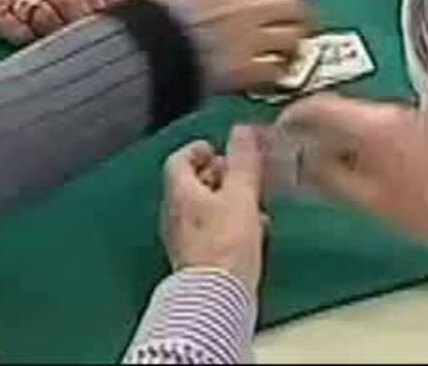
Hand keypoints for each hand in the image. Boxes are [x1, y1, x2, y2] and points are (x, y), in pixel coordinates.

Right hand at [146, 0, 314, 91]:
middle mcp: (245, 10)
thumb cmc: (148, 25)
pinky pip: (276, 71)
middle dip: (301, 20)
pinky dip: (279, 74)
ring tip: (294, 55)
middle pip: (291, 10)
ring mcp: (250, 40)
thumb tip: (194, 4)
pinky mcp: (247, 71)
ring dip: (295, 47)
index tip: (287, 4)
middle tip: (303, 29)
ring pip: (292, 39)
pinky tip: (275, 79)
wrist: (145, 51)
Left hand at [160, 124, 268, 290]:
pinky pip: (211, 231)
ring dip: (226, 199)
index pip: (179, 159)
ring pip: (203, 208)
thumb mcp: (241, 194)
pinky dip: (228, 222)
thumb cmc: (226, 243)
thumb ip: (242, 161)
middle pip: (191, 183)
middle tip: (240, 171)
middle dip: (217, 173)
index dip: (198, 149)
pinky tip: (252, 229)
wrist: (218, 296)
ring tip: (252, 199)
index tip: (217, 147)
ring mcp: (184, 238)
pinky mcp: (198, 258)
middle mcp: (175, 213)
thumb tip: (242, 131)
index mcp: (179, 192)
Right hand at [277, 94, 427, 240]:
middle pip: (344, 111)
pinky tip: (381, 168)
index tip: (282, 129)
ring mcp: (419, 116)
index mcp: (372, 123)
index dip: (293, 117)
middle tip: (304, 152)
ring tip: (340, 166)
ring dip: (351, 138)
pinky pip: (395, 127)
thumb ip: (329, 178)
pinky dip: (380, 142)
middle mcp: (395, 111)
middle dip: (321, 130)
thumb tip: (301, 166)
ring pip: (370, 120)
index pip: (318, 106)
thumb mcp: (371, 200)